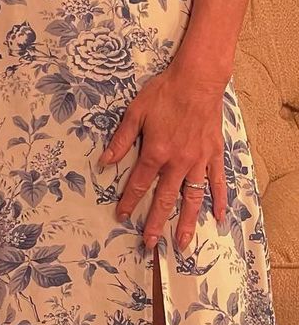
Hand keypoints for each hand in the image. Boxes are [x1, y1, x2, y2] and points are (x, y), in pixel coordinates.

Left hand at [100, 65, 226, 251]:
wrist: (197, 81)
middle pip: (165, 199)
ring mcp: (199, 161)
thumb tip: (105, 161)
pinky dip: (218, 201)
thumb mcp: (135, 112)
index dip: (129, 201)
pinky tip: (218, 218)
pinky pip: (217, 183)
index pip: (139, 183)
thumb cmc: (164, 93)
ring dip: (187, 222)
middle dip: (155, 223)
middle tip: (149, 244)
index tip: (121, 216)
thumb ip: (121, 139)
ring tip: (182, 243)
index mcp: (156, 152)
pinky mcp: (215, 155)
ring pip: (192, 198)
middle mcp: (178, 162)